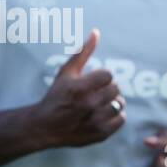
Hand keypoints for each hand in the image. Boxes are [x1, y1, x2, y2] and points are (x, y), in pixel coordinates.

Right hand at [31, 29, 125, 148]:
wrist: (45, 126)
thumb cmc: (57, 95)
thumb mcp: (66, 72)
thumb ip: (83, 52)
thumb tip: (97, 32)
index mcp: (79, 88)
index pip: (109, 75)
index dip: (102, 76)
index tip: (93, 81)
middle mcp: (88, 105)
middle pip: (116, 88)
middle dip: (107, 88)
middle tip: (96, 92)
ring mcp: (95, 121)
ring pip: (120, 103)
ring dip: (113, 101)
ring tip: (101, 102)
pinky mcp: (101, 134)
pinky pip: (121, 119)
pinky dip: (116, 115)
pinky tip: (104, 113)